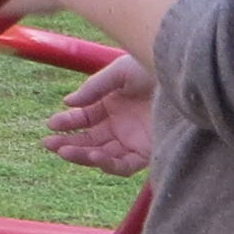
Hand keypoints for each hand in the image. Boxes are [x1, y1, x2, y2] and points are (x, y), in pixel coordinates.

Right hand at [45, 53, 156, 175]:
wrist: (185, 76)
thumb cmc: (155, 68)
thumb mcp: (120, 72)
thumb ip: (94, 88)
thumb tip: (68, 103)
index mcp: (113, 104)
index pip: (85, 118)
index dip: (68, 122)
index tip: (52, 123)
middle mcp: (121, 125)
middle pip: (90, 140)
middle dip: (68, 142)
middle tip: (49, 143)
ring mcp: (134, 140)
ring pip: (102, 155)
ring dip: (82, 155)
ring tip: (64, 151)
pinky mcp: (148, 153)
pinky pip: (124, 165)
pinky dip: (107, 163)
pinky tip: (94, 155)